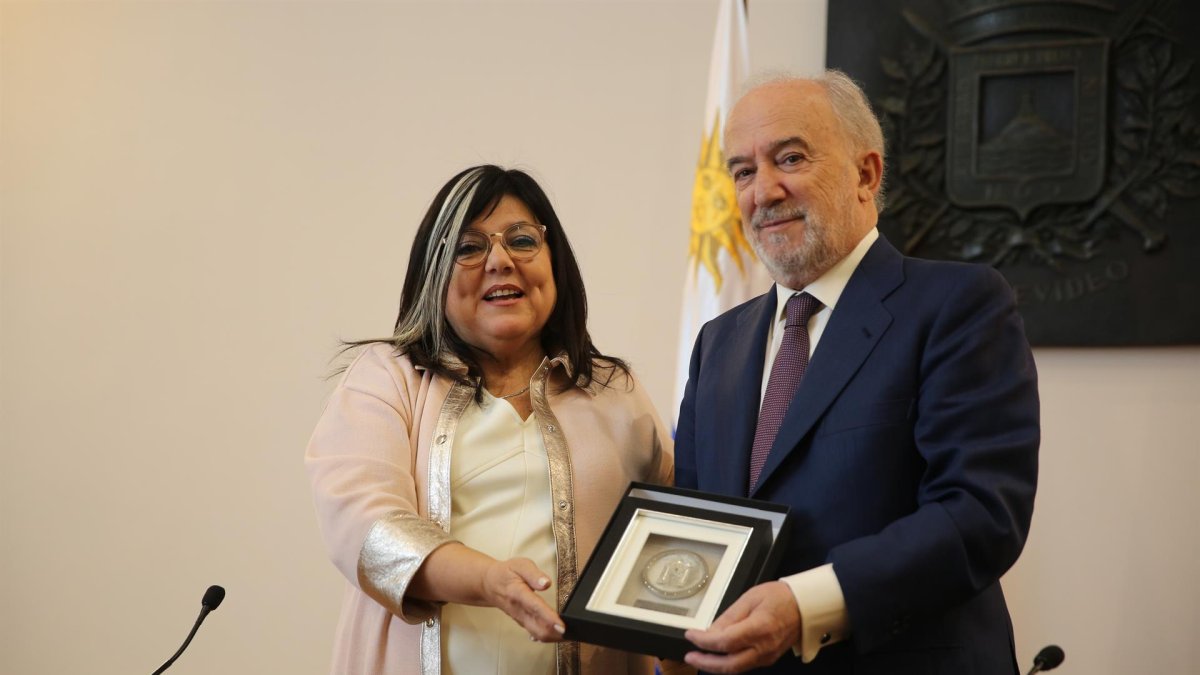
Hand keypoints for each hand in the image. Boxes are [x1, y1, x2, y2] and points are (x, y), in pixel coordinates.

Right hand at [481, 557, 565, 641]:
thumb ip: (534, 574)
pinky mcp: (522, 622)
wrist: (489, 583)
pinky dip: (548, 635)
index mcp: (518, 593)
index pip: (535, 607)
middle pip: (538, 628)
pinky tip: (558, 634)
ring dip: (554, 636)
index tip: (562, 625)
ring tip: (570, 633)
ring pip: (538, 634)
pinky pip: (536, 633)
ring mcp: (520, 618)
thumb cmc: (506, 573)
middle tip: (573, 631)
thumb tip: (546, 583)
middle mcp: (519, 609)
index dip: (549, 617)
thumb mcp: (520, 565)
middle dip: (555, 633)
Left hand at [683, 581, 800, 672]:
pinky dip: (729, 663)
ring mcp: (767, 657)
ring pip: (736, 669)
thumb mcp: (750, 598)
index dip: (704, 641)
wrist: (805, 606)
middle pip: (729, 665)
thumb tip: (711, 631)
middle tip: (690, 656)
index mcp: (759, 629)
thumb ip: (729, 617)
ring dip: (716, 665)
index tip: (691, 634)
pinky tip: (718, 655)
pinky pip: (745, 665)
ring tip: (700, 656)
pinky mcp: (768, 659)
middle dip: (706, 663)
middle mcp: (763, 648)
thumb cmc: (779, 597)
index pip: (724, 642)